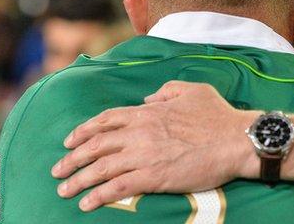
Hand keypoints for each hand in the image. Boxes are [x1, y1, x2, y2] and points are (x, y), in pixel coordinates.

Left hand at [51, 81, 260, 211]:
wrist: (236, 140)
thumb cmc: (218, 115)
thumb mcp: (192, 90)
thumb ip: (166, 90)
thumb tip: (147, 99)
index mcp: (148, 112)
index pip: (106, 119)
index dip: (83, 130)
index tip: (69, 140)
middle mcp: (140, 132)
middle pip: (96, 145)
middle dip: (72, 158)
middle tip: (58, 170)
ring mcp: (145, 155)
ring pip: (101, 168)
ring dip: (78, 180)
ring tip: (64, 190)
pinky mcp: (153, 177)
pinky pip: (118, 188)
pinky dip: (99, 196)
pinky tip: (87, 204)